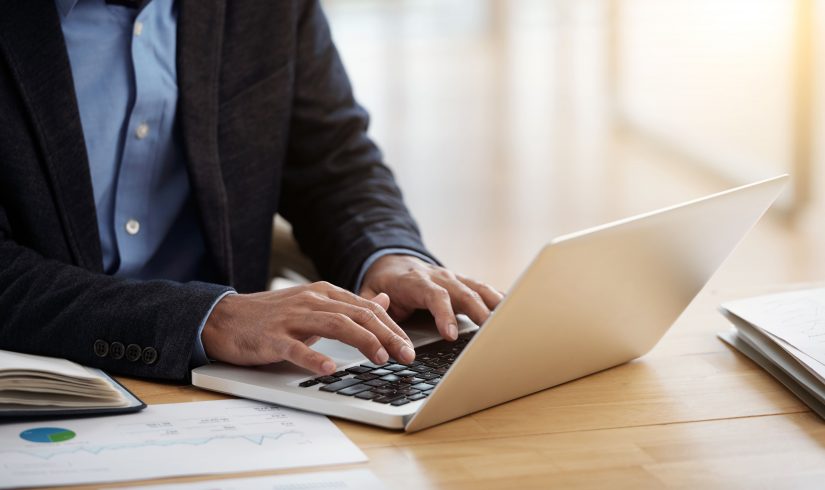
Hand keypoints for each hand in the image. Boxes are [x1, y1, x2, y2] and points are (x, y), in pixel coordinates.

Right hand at [202, 282, 414, 374]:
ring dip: (362, 342)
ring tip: (380, 358)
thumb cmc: (273, 316)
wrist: (225, 317)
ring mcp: (292, 318)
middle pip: (357, 315)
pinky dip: (314, 357)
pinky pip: (295, 347)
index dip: (392, 327)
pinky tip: (328, 368)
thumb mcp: (315, 304)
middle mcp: (312, 300)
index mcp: (324, 293)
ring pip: (335, 325)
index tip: (409, 346)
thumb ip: (349, 305)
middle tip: (406, 355)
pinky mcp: (272, 337)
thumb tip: (384, 301)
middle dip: (387, 335)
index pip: (367, 308)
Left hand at [359, 255, 503, 340]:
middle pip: (463, 293)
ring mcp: (454, 278)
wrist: (393, 261)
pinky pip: (485, 289)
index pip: (434, 296)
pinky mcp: (463, 283)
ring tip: (509, 323)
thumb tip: (381, 313)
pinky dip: (499, 300)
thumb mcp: (367, 293)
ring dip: (494, 306)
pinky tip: (514, 311)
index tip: (450, 334)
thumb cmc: (382, 283)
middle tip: (490, 333)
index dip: (444, 314)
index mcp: (416, 281)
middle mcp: (439, 277)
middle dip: (479, 312)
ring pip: (478, 289)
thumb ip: (372, 303)